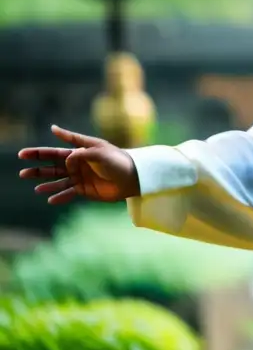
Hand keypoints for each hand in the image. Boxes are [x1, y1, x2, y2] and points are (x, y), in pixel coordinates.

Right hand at [18, 125, 139, 204]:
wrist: (133, 177)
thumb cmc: (118, 160)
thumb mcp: (99, 152)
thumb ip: (80, 153)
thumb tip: (65, 156)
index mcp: (80, 151)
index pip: (56, 151)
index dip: (40, 152)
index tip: (24, 154)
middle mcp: (77, 164)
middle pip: (53, 166)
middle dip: (37, 168)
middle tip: (22, 172)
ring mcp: (80, 177)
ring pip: (58, 181)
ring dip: (46, 184)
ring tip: (35, 188)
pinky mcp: (85, 190)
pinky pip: (68, 193)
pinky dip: (60, 196)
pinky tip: (50, 199)